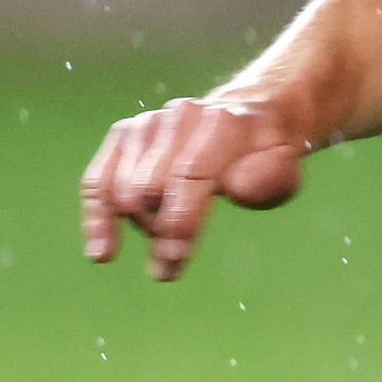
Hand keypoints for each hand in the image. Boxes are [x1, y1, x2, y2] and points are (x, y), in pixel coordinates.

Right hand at [80, 93, 311, 280]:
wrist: (247, 119)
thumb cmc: (265, 154)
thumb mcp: (283, 166)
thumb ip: (266, 179)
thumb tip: (234, 189)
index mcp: (220, 122)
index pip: (190, 176)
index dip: (180, 220)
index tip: (175, 258)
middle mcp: (178, 117)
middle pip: (151, 186)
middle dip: (160, 232)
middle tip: (173, 265)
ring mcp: (147, 124)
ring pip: (123, 188)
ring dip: (141, 229)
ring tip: (163, 256)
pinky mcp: (123, 135)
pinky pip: (98, 182)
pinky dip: (98, 218)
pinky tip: (101, 253)